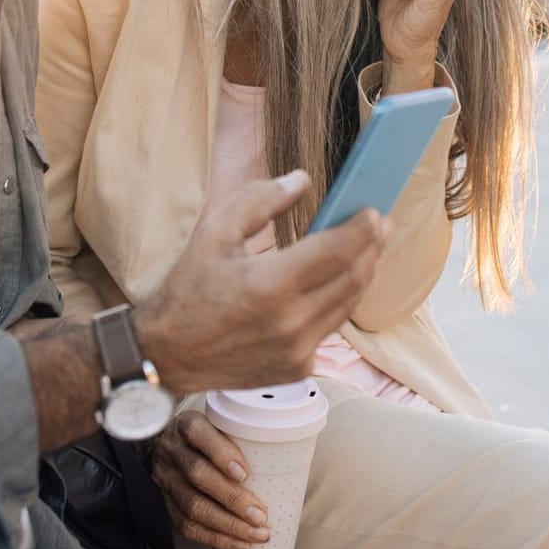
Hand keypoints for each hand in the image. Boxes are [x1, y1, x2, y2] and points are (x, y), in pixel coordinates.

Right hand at [133, 171, 388, 393]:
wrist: (168, 356)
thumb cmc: (188, 289)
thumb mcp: (214, 233)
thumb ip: (260, 201)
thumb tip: (302, 180)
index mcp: (270, 285)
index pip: (337, 251)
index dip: (363, 229)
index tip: (375, 211)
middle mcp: (291, 322)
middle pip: (353, 277)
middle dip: (372, 247)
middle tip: (380, 224)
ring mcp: (298, 350)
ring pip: (348, 304)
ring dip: (363, 273)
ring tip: (368, 248)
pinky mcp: (298, 368)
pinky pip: (331, 327)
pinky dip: (340, 301)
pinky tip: (339, 281)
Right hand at [151, 410, 269, 548]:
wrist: (165, 447)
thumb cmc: (206, 437)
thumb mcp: (218, 425)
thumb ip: (243, 436)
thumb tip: (290, 452)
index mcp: (186, 425)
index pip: (198, 432)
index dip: (220, 453)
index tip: (244, 473)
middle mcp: (173, 451)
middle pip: (197, 474)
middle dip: (232, 498)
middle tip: (260, 515)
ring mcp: (166, 479)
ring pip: (192, 505)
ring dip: (228, 525)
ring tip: (256, 534)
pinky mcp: (165, 503)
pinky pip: (186, 525)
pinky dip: (215, 538)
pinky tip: (239, 543)